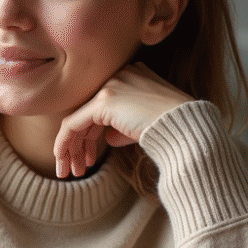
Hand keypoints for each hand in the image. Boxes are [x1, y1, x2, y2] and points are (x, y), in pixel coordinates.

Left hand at [54, 63, 193, 178]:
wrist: (186, 128)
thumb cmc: (173, 129)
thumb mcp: (145, 125)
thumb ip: (124, 128)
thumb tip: (107, 138)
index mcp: (132, 75)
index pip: (101, 107)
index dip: (92, 135)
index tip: (90, 159)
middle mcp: (119, 75)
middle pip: (88, 113)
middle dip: (79, 144)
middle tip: (75, 168)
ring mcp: (111, 86)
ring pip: (78, 119)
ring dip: (71, 148)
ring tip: (68, 172)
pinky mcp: (104, 101)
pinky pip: (73, 124)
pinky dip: (64, 143)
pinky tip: (62, 159)